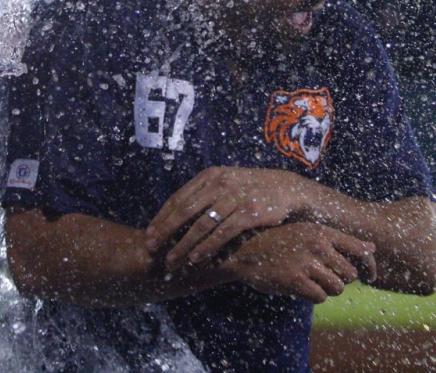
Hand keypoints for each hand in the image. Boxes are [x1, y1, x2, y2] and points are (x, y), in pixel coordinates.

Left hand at [145, 167, 310, 270]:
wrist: (287, 189)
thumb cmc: (251, 189)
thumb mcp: (227, 182)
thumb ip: (204, 194)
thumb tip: (175, 213)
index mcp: (210, 176)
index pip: (178, 198)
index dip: (161, 218)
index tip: (149, 234)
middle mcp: (220, 184)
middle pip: (185, 211)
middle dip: (165, 232)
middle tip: (151, 249)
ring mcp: (235, 198)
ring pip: (201, 225)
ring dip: (183, 245)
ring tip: (171, 260)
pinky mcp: (249, 213)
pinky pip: (222, 233)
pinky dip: (207, 248)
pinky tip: (196, 259)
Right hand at [225, 223, 375, 303]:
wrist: (245, 250)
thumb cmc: (279, 242)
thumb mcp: (309, 233)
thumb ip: (340, 241)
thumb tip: (372, 248)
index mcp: (322, 232)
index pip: (360, 250)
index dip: (370, 267)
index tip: (371, 278)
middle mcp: (318, 245)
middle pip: (350, 274)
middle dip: (341, 281)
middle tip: (326, 279)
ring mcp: (307, 263)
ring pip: (337, 288)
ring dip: (327, 290)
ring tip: (312, 282)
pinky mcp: (296, 280)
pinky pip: (320, 297)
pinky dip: (313, 296)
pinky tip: (301, 287)